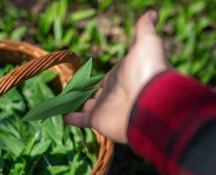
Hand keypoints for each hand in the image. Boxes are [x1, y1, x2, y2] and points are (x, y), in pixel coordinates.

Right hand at [65, 10, 169, 142]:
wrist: (152, 102)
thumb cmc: (148, 71)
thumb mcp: (147, 43)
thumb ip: (145, 29)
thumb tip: (153, 13)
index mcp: (119, 77)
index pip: (104, 79)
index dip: (95, 79)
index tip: (86, 78)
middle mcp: (111, 94)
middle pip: (94, 94)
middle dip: (84, 93)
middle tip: (71, 92)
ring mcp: (104, 108)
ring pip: (85, 106)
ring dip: (75, 105)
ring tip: (62, 103)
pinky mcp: (96, 121)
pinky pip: (80, 120)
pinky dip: (71, 118)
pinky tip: (63, 116)